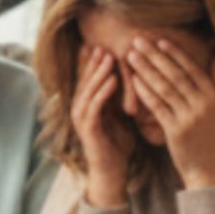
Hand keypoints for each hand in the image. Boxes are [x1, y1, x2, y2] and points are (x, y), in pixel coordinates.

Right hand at [72, 46, 135, 205]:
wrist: (112, 172)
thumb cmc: (118, 144)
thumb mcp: (120, 116)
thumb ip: (120, 98)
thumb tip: (134, 78)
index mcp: (88, 104)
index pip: (90, 77)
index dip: (96, 60)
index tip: (108, 41)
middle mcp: (80, 108)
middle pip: (86, 79)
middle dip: (95, 60)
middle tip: (104, 41)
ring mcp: (82, 118)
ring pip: (88, 89)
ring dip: (98, 72)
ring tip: (108, 56)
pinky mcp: (88, 129)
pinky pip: (94, 106)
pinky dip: (103, 92)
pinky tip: (112, 80)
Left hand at [128, 37, 214, 187]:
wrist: (210, 170)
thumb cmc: (214, 138)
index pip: (192, 68)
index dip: (175, 53)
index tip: (159, 39)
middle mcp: (204, 104)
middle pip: (175, 74)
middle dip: (155, 56)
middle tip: (138, 40)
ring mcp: (190, 117)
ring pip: (164, 88)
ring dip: (146, 69)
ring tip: (131, 56)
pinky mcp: (175, 130)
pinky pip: (157, 106)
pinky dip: (145, 92)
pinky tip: (133, 80)